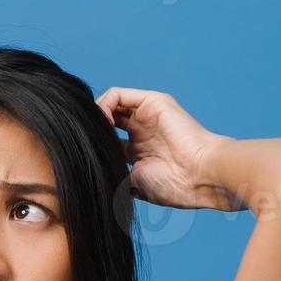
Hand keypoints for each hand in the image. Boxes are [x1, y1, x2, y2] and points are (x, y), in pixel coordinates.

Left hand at [95, 87, 242, 211]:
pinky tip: (101, 124)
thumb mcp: (132, 186)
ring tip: (92, 133)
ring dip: (94, 116)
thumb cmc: (172, 186)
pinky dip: (102, 106)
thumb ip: (112, 174)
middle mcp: (140, 131)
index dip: (91, 146)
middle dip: (90, 130)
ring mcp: (146, 115)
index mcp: (137, 153)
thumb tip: (87, 176)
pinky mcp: (151, 102)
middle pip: (105, 121)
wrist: (199, 175)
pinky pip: (117, 94)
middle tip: (83, 142)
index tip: (81, 157)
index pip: (105, 142)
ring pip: (109, 105)